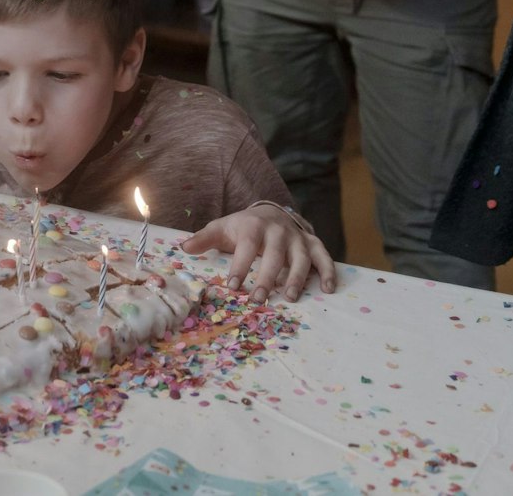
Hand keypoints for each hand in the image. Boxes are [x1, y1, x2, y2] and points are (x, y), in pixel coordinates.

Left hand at [180, 203, 337, 300]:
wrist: (270, 212)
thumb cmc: (242, 227)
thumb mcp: (222, 228)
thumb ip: (204, 238)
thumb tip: (183, 248)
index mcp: (253, 226)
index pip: (247, 246)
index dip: (240, 265)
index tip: (233, 286)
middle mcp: (278, 230)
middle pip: (275, 254)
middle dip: (268, 277)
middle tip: (259, 300)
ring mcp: (297, 237)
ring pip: (302, 257)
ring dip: (298, 277)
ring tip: (291, 297)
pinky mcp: (312, 243)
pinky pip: (324, 256)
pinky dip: (329, 271)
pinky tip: (329, 289)